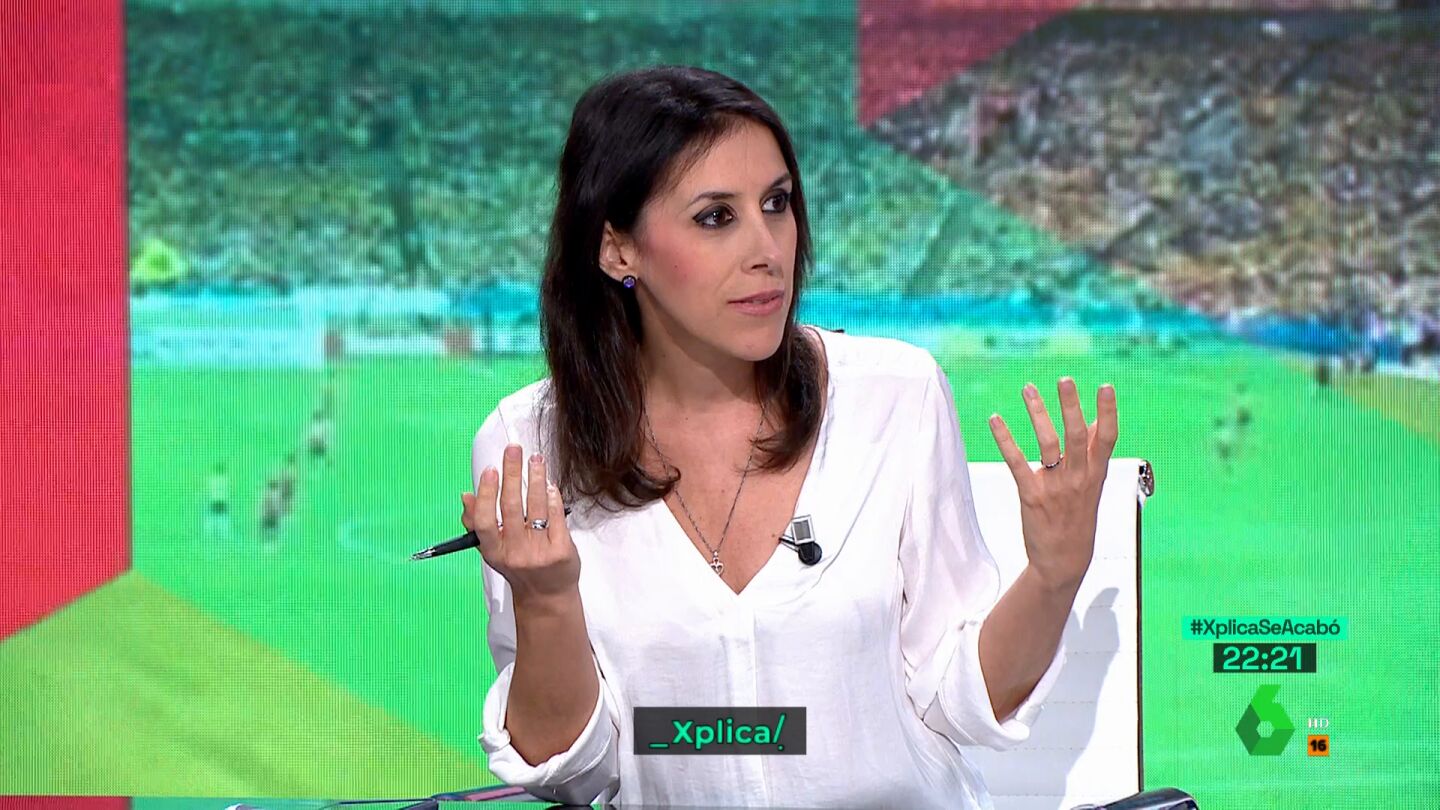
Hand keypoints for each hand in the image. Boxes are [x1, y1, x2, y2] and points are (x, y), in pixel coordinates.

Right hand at [460, 443, 580, 606]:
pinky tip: (549, 484)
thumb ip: (476, 524)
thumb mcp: (493, 551)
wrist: (547, 596)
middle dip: (512, 473)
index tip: (490, 470)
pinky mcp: (561, 551)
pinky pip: (556, 516)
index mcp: (494, 552)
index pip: (484, 521)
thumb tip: (466, 495)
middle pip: (511, 507)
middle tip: (514, 450)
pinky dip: (552, 497)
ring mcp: (539, 552)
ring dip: (535, 478)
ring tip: (536, 459)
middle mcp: (515, 552)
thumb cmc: (518, 567)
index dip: (486, 494)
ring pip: (536, 507)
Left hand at [987, 377, 1118, 591]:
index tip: (1106, 387)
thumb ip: (1093, 454)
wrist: (1064, 562)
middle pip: (1078, 435)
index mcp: (1096, 474)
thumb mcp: (1093, 486)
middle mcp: (1079, 478)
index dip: (1108, 412)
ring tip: (1028, 389)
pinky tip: (995, 420)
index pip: (1108, 438)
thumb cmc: (1078, 518)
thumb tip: (1095, 421)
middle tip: (1065, 379)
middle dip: (1071, 406)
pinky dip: (1005, 439)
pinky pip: (1017, 462)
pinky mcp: (1032, 496)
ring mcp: (1055, 487)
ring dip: (1038, 414)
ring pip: (1048, 444)